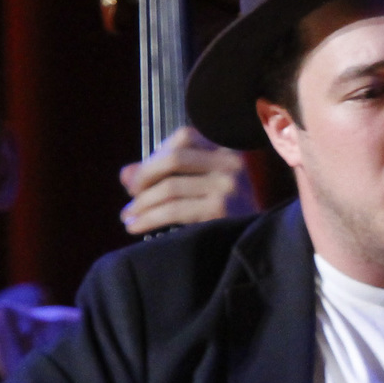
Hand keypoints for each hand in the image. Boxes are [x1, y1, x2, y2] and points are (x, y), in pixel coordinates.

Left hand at [120, 127, 255, 234]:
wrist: (258, 245)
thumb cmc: (227, 215)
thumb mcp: (199, 186)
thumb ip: (164, 175)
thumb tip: (126, 174)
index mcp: (228, 150)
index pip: (185, 137)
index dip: (156, 154)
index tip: (141, 177)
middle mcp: (231, 163)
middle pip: (174, 158)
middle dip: (144, 177)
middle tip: (130, 197)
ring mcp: (227, 186)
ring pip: (170, 187)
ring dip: (141, 204)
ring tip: (128, 217)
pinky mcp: (220, 210)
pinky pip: (174, 210)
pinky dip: (148, 218)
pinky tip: (135, 227)